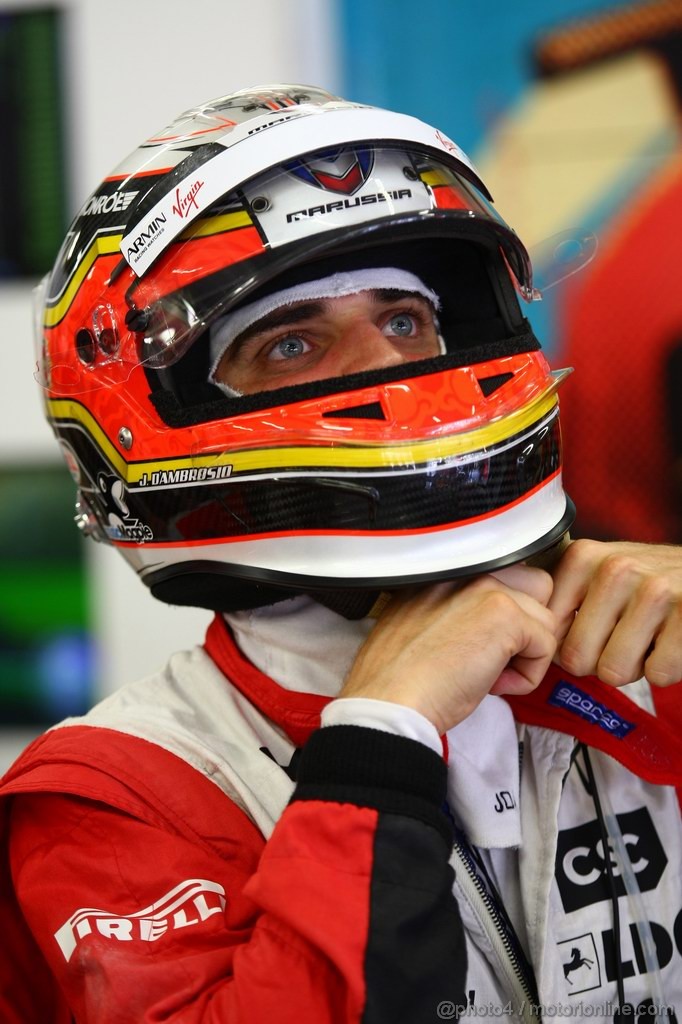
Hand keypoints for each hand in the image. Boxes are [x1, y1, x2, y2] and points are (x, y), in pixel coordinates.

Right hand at [340, 566, 557, 734]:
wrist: (388, 699)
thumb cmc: (397, 677)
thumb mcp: (421, 625)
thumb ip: (456, 612)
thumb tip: (490, 628)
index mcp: (445, 572)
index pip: (504, 579)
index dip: (504, 618)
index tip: (480, 649)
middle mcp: (468, 571)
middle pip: (535, 587)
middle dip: (527, 626)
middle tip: (496, 660)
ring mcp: (489, 589)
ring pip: (545, 619)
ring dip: (526, 653)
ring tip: (489, 676)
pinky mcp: (506, 616)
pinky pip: (546, 646)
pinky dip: (526, 676)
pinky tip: (491, 686)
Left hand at [549, 539, 681, 686]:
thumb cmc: (647, 581)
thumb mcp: (600, 572)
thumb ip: (562, 598)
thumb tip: (532, 640)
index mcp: (583, 558)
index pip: (549, 632)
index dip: (569, 644)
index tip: (591, 632)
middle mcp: (616, 570)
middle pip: (576, 659)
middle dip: (598, 661)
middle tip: (622, 638)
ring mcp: (655, 592)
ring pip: (614, 671)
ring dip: (633, 666)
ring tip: (647, 637)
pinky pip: (656, 675)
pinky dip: (665, 668)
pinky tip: (670, 640)